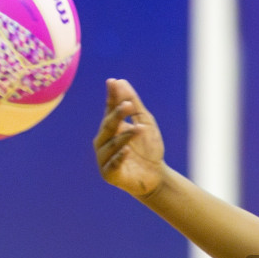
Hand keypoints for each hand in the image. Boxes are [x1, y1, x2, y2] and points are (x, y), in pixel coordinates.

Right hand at [95, 78, 167, 197]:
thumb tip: (120, 81)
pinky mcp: (109, 174)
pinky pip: (113, 164)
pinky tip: (128, 150)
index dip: (111, 97)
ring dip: (126, 135)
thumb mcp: (145, 123)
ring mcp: (104, 158)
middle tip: (129, 105)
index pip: (109, 109)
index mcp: (110, 127)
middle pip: (109, 125)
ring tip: (140, 129)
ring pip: (113, 144)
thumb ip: (134, 105)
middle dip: (118, 115)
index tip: (112, 82)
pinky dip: (120, 157)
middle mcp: (103, 141)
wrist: (155, 176)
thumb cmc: (148, 149)